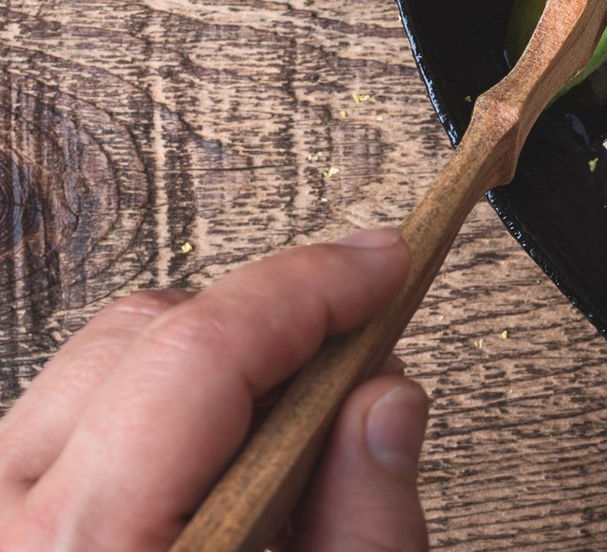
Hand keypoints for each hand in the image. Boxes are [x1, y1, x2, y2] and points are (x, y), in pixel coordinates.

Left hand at [0, 227, 428, 550]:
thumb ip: (364, 521)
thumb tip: (385, 399)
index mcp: (87, 545)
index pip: (201, 349)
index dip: (311, 286)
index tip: (384, 266)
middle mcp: (9, 520)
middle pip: (151, 329)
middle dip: (275, 320)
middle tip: (366, 352)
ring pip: (105, 355)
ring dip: (213, 364)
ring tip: (293, 434)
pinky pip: (70, 410)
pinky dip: (157, 407)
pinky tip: (224, 462)